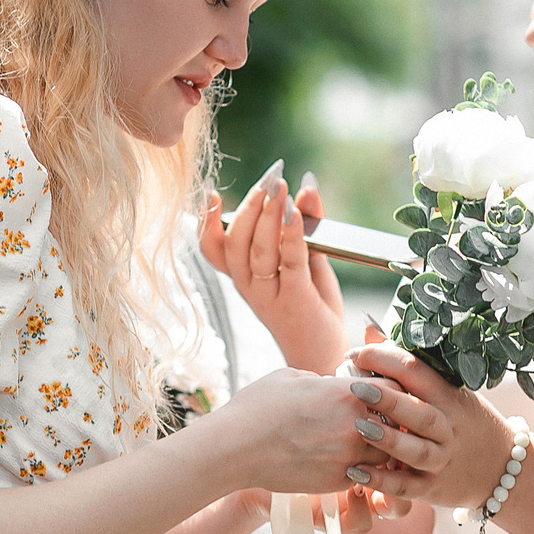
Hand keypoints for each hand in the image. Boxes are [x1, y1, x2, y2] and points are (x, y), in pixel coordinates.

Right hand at [200, 162, 347, 373]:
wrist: (326, 355)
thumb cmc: (312, 306)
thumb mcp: (307, 259)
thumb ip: (305, 223)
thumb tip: (305, 184)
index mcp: (244, 277)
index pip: (214, 250)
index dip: (206, 222)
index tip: (211, 193)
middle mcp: (249, 287)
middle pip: (236, 242)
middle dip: (250, 206)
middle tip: (269, 179)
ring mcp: (269, 296)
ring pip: (257, 250)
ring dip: (269, 215)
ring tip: (280, 187)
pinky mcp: (295, 300)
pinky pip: (289, 262)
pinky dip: (291, 234)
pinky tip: (296, 213)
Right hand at [204, 366, 453, 495]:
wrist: (236, 448)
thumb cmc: (258, 407)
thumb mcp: (292, 377)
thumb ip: (322, 381)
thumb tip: (331, 383)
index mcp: (349, 393)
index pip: (396, 390)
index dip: (393, 393)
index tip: (385, 395)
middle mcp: (357, 425)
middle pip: (399, 425)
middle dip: (394, 424)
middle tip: (387, 424)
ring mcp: (349, 456)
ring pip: (387, 455)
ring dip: (382, 451)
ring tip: (370, 446)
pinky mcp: (337, 481)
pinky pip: (364, 476)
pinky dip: (362, 470)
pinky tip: (350, 463)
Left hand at [344, 337, 515, 510]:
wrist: (501, 469)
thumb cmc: (463, 422)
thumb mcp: (446, 391)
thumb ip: (407, 366)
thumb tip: (370, 330)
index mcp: (449, 398)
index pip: (418, 373)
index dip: (386, 360)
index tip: (355, 354)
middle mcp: (447, 429)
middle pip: (420, 413)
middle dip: (388, 399)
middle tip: (355, 387)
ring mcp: (441, 460)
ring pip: (415, 451)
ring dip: (387, 439)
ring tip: (359, 426)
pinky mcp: (432, 488)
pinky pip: (405, 487)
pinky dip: (381, 481)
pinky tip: (354, 470)